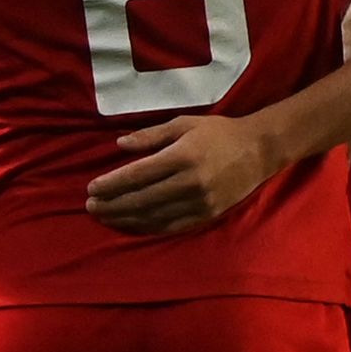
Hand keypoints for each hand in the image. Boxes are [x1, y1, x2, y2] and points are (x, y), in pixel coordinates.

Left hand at [84, 114, 280, 234]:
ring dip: (125, 219)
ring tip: (105, 217)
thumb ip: (151, 136)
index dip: (111, 184)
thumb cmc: (219, 132)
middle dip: (112, 204)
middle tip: (90, 206)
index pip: (137, 175)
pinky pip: (172, 226)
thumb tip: (119, 145)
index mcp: (182, 156)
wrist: (259, 151)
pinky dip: (149, 227)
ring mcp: (199, 202)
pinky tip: (132, 225)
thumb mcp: (184, 124)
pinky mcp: (207, 215)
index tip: (91, 188)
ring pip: (154, 216)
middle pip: (141, 199)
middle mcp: (189, 182)